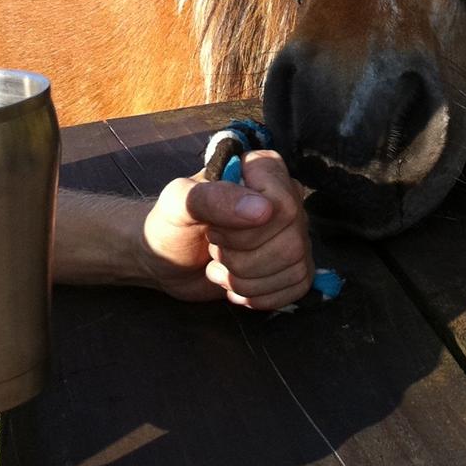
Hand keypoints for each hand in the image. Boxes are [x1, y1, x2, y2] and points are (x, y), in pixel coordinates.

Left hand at [139, 151, 313, 311]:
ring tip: (220, 267)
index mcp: (265, 168)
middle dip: (241, 259)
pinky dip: (260, 296)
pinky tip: (236, 286)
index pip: (283, 205)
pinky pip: (299, 287)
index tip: (213, 228)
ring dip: (246, 280)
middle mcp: (288, 196)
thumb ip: (212, 198)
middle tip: (214, 249)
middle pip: (292, 242)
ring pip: (295, 266)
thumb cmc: (170, 225)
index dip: (245, 230)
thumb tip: (264, 210)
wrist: (167, 261)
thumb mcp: (177, 204)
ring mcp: (295, 231)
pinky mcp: (294, 263)